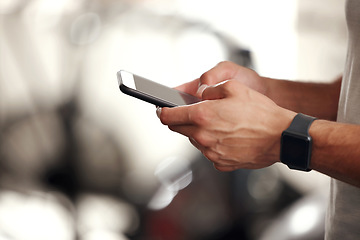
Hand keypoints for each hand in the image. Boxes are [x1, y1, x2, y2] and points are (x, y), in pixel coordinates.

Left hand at [159, 65, 294, 170]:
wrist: (281, 137)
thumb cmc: (261, 112)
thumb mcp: (234, 88)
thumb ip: (210, 90)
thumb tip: (199, 94)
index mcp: (202, 116)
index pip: (168, 116)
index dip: (162, 111)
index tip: (162, 109)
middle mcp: (203, 137)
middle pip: (178, 129)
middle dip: (182, 120)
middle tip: (195, 113)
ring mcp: (211, 152)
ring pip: (194, 140)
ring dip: (199, 132)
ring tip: (219, 124)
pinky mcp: (220, 162)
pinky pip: (208, 151)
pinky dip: (212, 144)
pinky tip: (228, 136)